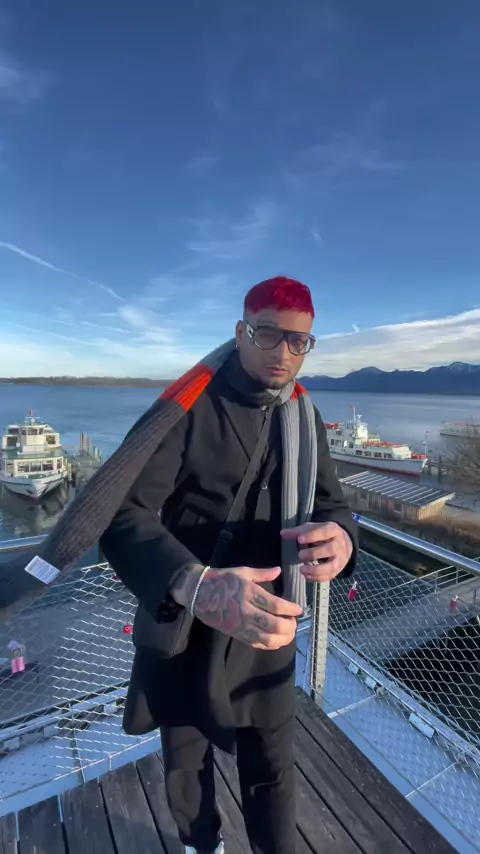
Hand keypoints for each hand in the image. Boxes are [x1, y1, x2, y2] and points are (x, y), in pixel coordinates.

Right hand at [171, 565, 301, 649]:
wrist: (198, 593)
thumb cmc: (222, 579)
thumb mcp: (242, 571)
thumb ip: (262, 573)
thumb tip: (279, 570)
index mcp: (248, 592)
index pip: (275, 605)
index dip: (290, 609)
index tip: (299, 609)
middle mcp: (245, 610)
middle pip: (273, 624)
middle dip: (289, 626)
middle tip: (294, 622)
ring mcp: (240, 625)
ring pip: (266, 638)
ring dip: (282, 638)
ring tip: (289, 633)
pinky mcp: (236, 634)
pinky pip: (256, 643)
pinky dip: (270, 644)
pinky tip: (278, 641)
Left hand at [281, 522, 352, 581]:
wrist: (342, 542)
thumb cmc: (323, 534)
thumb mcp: (312, 529)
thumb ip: (298, 532)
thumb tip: (282, 533)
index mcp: (333, 530)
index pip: (325, 532)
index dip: (312, 536)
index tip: (299, 539)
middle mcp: (340, 544)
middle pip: (330, 549)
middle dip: (314, 553)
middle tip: (300, 555)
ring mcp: (341, 558)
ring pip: (332, 566)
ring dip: (316, 570)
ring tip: (302, 570)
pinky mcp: (339, 569)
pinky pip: (330, 576)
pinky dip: (317, 578)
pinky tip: (306, 576)